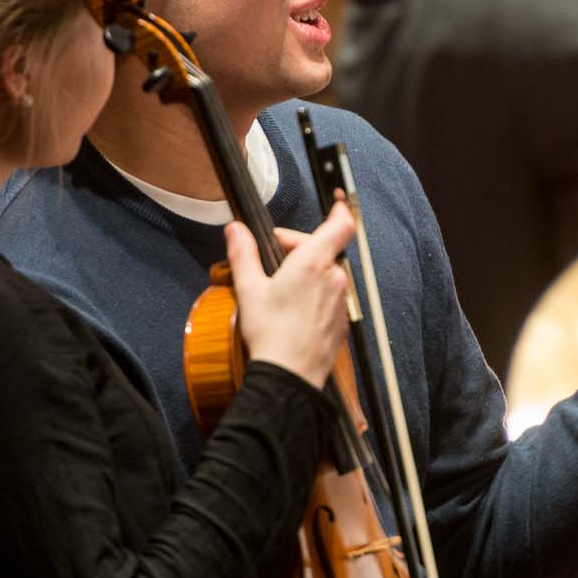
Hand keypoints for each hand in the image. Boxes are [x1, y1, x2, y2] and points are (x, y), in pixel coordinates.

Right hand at [231, 203, 353, 385]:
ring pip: (326, 273)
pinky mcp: (341, 319)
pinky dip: (314, 295)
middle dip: (298, 250)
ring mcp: (341, 300)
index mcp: (313, 263)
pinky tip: (293, 311)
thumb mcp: (248, 289)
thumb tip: (235, 230)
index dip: (340, 210)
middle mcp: (334, 278)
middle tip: (271, 264)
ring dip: (307, 273)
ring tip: (280, 292)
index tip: (337, 201)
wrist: (289, 376)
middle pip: (323, 249)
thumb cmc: (270, 334)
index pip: (340, 225)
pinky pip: (330, 296)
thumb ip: (243, 253)